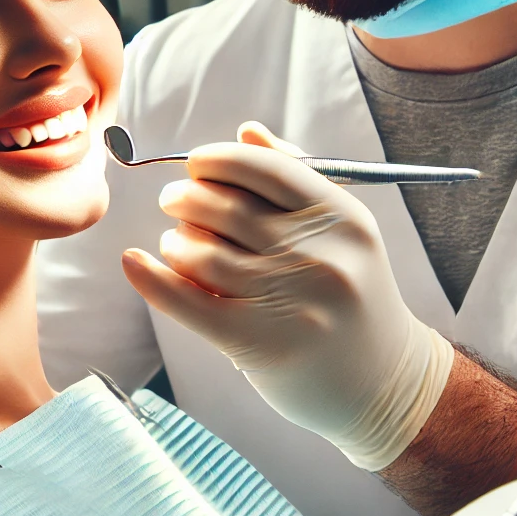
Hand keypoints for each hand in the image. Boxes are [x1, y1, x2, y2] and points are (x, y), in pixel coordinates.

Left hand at [120, 122, 452, 470]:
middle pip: (225, 209)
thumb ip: (294, 180)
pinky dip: (151, 279)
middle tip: (173, 202)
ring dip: (174, 242)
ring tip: (176, 244)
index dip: (217, 160)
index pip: (263, 170)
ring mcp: (290, 301)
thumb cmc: (350, 299)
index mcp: (341, 218)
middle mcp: (320, 255)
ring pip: (202, 253)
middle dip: (184, 198)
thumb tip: (245, 131)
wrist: (383, 384)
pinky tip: (133, 263)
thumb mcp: (342, 234)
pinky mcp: (258, 343)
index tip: (195, 164)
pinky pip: (188, 301)